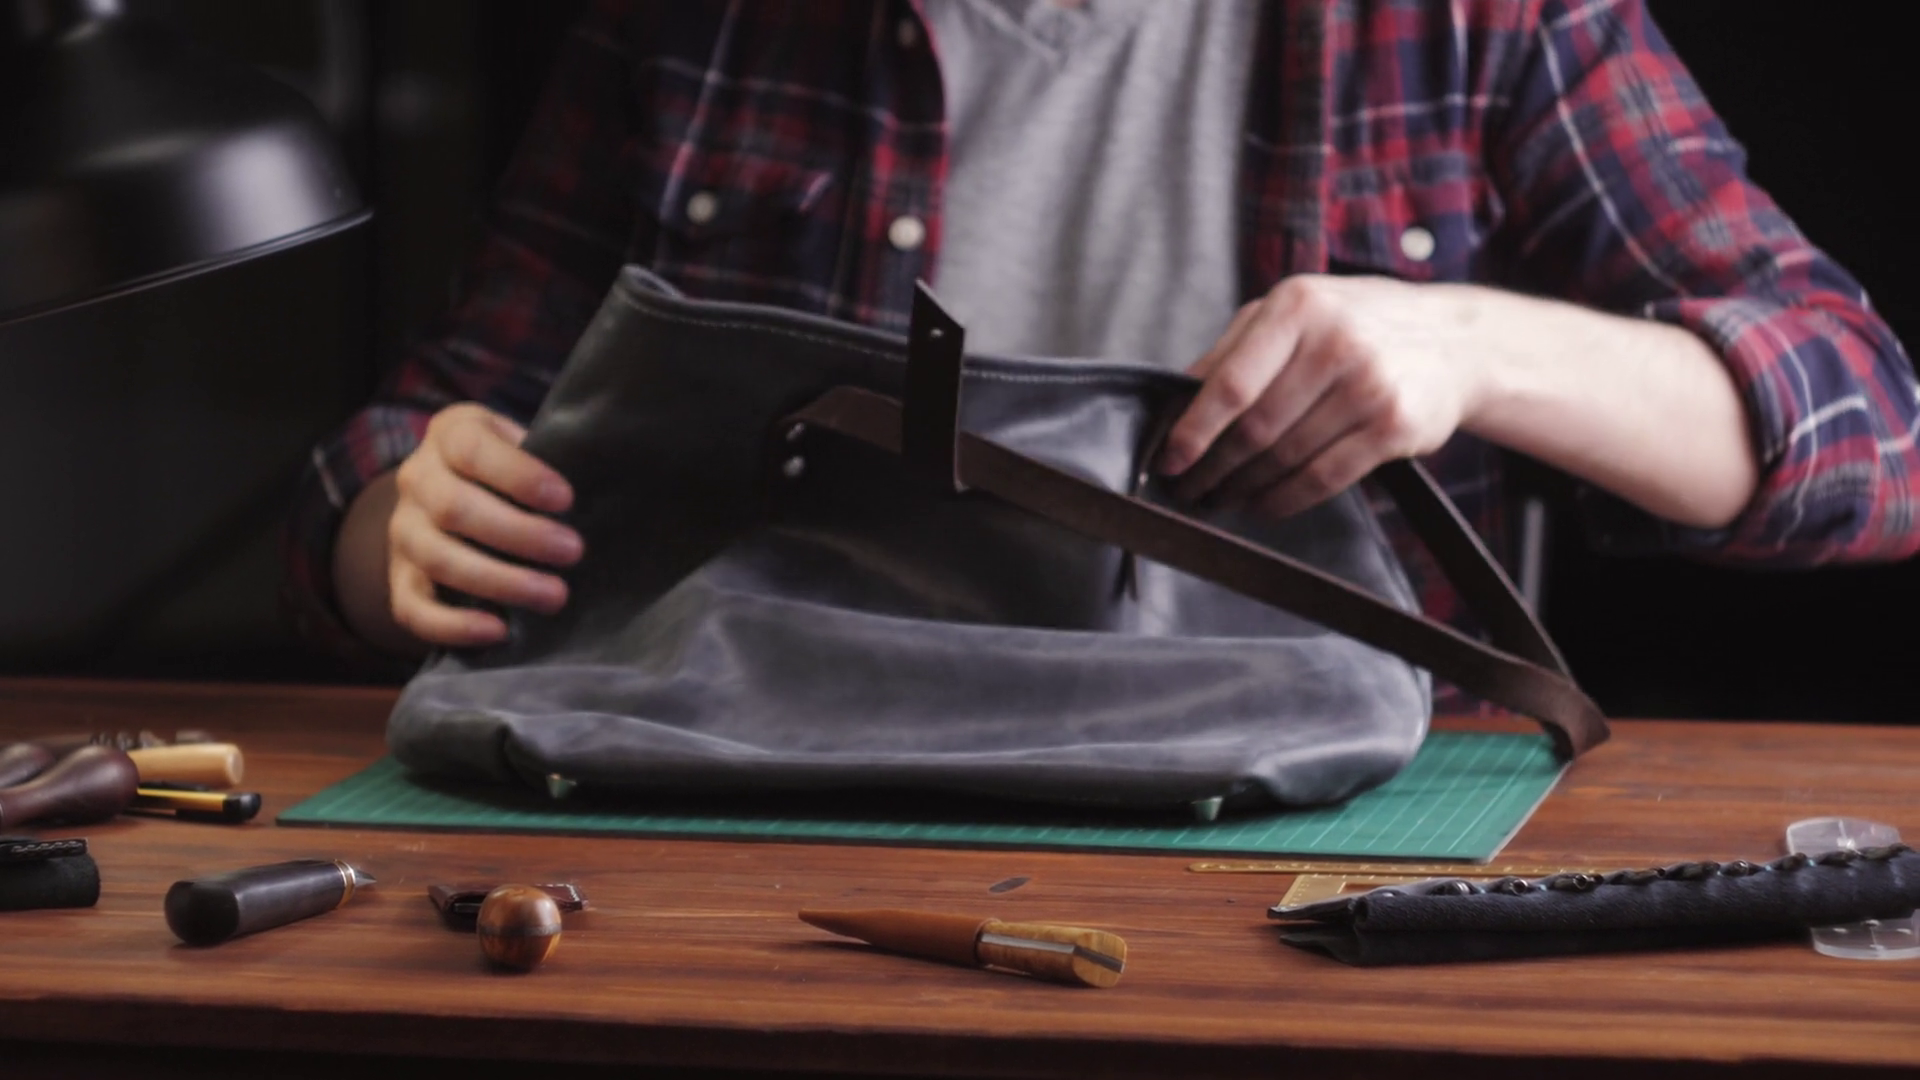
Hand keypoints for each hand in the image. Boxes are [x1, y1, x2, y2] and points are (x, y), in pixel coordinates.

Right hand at [387, 403, 582, 646]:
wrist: (459, 494)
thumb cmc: (513, 470)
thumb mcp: (527, 445)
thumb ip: (550, 457)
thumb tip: (600, 492)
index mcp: (449, 435)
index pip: (472, 449)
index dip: (518, 475)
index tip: (566, 499)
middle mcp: (417, 480)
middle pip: (454, 508)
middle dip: (520, 534)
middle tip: (573, 552)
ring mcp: (402, 532)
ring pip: (438, 559)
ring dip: (499, 581)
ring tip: (554, 595)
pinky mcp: (399, 580)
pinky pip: (412, 609)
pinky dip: (454, 625)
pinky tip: (499, 631)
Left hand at [1156, 274, 1488, 518]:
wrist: (1455, 340)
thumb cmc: (1358, 324)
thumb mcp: (1297, 311)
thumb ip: (1236, 347)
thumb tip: (1176, 396)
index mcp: (1298, 307)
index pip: (1230, 384)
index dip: (1193, 431)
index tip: (1168, 461)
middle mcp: (1335, 343)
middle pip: (1254, 428)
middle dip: (1212, 468)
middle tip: (1188, 490)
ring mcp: (1369, 386)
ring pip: (1285, 458)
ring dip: (1243, 488)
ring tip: (1220, 498)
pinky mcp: (1394, 427)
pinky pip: (1323, 478)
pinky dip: (1284, 499)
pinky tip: (1262, 504)